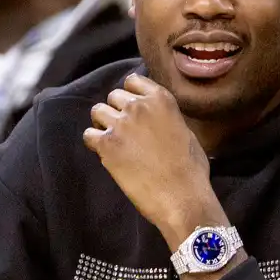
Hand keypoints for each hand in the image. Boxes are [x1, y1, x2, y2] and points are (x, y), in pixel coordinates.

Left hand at [84, 74, 215, 244]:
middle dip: (117, 111)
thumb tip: (157, 119)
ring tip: (115, 142)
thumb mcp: (187, 133)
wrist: (182, 198)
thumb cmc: (191, 171)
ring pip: (98, 112)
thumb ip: (168, 118)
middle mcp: (139, 106)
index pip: (133, 81)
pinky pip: (88, 135)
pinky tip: (108, 155)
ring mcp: (121, 124)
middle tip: (126, 131)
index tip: (134, 109)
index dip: (131, 95)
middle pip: (114, 96)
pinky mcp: (107, 145)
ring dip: (104, 125)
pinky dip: (95, 144)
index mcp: (161, 100)